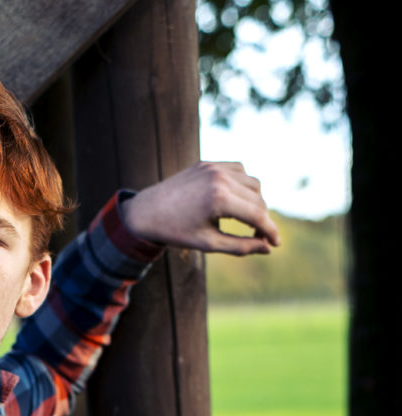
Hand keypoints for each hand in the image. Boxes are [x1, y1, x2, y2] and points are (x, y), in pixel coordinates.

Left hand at [121, 161, 279, 255]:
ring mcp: (214, 166)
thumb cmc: (175, 232)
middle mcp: (220, 177)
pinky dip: (243, 185)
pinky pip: (238, 170)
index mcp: (219, 199)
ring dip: (255, 201)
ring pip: (252, 182)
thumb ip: (240, 246)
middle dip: (262, 219)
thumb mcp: (209, 244)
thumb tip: (267, 248)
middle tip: (259, 237)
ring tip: (247, 221)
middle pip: (258, 198)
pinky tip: (236, 201)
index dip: (270, 231)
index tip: (276, 244)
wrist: (145, 212)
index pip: (257, 214)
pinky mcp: (208, 162)